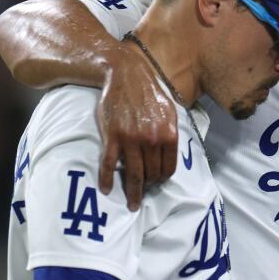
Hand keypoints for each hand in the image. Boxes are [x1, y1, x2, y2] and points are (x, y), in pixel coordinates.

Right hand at [97, 46, 178, 210]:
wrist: (125, 74)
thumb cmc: (149, 92)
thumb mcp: (170, 110)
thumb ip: (172, 131)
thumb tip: (172, 151)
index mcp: (169, 135)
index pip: (168, 168)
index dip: (162, 179)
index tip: (157, 183)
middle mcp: (152, 140)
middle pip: (152, 174)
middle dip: (148, 187)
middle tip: (143, 194)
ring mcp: (132, 140)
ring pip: (134, 175)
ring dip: (132, 193)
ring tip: (131, 205)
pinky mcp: (113, 137)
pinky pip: (110, 164)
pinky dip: (108, 179)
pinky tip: (106, 190)